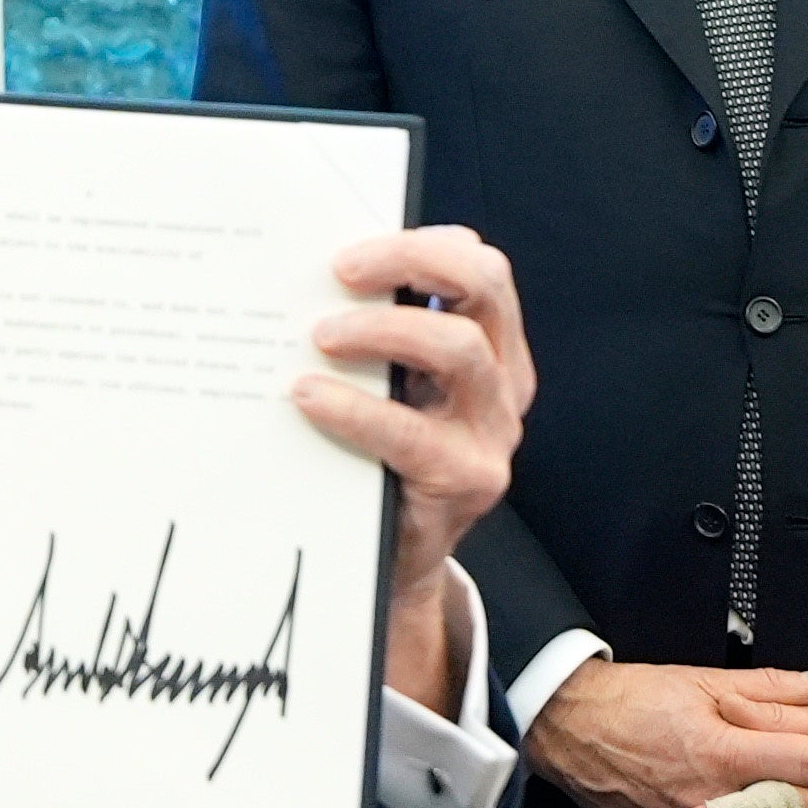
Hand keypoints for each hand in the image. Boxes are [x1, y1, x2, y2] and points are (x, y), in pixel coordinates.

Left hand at [295, 222, 534, 715]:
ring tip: (320, 337)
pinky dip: (355, 409)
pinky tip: (310, 397)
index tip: (353, 250)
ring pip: (460, 350)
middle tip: (339, 271)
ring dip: (384, 330)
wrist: (394, 562)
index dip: (424, 244)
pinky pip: (412, 433)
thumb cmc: (378, 457)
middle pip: (485, 286)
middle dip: (410, 262)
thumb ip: (375, 337)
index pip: (481, 268)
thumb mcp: (389, 388)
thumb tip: (304, 274)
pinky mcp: (466, 481)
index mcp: (492, 347)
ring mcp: (492, 433)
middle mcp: (504, 383)